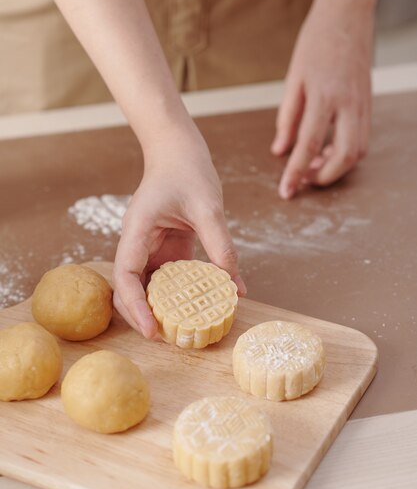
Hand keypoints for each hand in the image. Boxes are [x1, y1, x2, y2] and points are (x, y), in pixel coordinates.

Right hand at [112, 126, 245, 337]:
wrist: (178, 150)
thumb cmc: (186, 170)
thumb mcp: (207, 207)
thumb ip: (220, 246)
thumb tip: (236, 288)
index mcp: (137, 231)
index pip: (125, 276)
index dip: (134, 307)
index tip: (153, 330)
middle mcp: (137, 242)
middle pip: (130, 288)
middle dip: (143, 315)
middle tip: (169, 339)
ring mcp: (150, 247)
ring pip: (147, 286)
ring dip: (161, 308)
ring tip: (182, 331)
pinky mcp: (166, 248)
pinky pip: (168, 278)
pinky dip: (179, 295)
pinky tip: (197, 307)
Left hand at [271, 5, 372, 197]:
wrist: (346, 18)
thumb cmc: (315, 45)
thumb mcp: (293, 81)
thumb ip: (287, 118)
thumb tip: (280, 151)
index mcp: (324, 96)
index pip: (308, 145)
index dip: (296, 172)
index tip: (287, 192)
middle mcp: (348, 104)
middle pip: (344, 156)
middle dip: (325, 177)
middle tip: (304, 179)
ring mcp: (363, 105)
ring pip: (358, 151)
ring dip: (337, 167)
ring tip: (313, 165)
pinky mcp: (368, 105)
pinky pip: (362, 138)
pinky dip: (346, 152)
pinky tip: (328, 149)